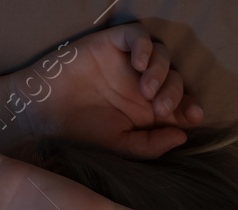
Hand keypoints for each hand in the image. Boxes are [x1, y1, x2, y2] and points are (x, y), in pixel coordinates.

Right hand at [11, 24, 204, 158]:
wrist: (44, 113)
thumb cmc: (80, 132)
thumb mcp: (119, 146)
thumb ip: (150, 145)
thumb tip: (183, 136)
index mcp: (147, 110)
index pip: (180, 103)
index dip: (190, 106)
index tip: (193, 116)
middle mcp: (142, 85)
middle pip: (175, 79)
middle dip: (175, 93)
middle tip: (160, 108)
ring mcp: (128, 63)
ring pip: (161, 55)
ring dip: (161, 71)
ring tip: (146, 90)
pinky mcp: (113, 44)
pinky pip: (138, 36)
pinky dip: (144, 46)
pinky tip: (138, 64)